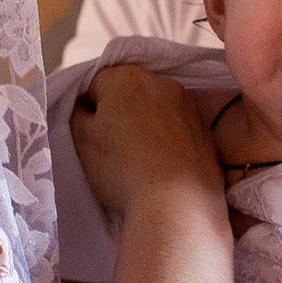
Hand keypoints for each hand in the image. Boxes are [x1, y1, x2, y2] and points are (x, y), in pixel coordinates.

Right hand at [72, 62, 227, 222]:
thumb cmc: (123, 170)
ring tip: (138, 158)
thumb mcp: (83, 140)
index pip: (95, 84)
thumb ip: (78, 113)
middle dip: (117, 113)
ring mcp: (188, 106)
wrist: (176, 205)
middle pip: (127, 92)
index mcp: (127, 78)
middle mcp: (162, 83)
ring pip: (154, 108)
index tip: (90, 136)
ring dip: (143, 124)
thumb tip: (86, 106)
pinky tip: (160, 164)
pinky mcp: (204, 130)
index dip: (87, 110)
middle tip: (112, 147)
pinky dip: (165, 138)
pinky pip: (176, 127)